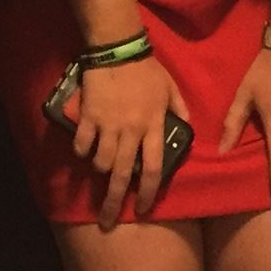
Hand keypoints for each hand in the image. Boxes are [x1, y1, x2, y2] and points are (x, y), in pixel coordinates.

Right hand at [70, 54, 190, 228]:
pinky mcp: (89, 117)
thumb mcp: (171, 88)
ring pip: (101, 163)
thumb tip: (188, 129)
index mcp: (154, 126)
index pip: (153, 169)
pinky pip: (82, 144)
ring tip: (100, 171)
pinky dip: (82, 152)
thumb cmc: (147, 69)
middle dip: (113, 203)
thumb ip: (180, 110)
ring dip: (100, 171)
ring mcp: (108, 125)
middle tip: (107, 221)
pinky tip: (84, 151)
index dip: (147, 194)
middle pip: (122, 176)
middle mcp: (131, 131)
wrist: (118, 49)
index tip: (141, 210)